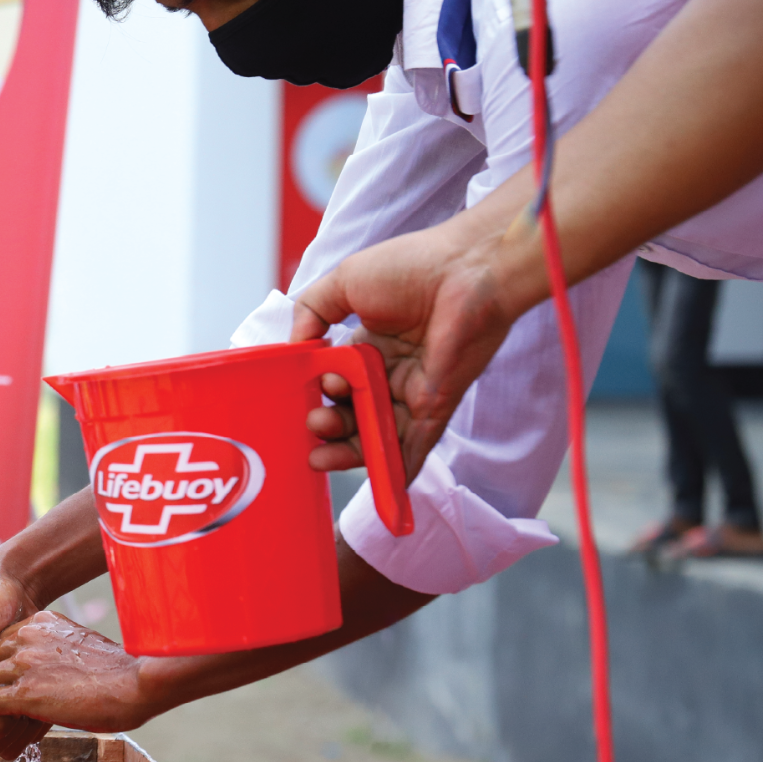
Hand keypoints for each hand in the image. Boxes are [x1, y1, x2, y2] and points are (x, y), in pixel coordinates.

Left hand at [0, 611, 149, 734]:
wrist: (138, 683)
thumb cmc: (120, 673)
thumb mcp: (80, 648)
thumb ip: (56, 653)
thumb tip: (52, 672)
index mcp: (41, 623)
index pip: (1, 643)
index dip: (2, 669)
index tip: (9, 688)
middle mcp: (27, 636)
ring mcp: (23, 662)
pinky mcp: (25, 692)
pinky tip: (3, 732)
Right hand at [290, 215, 538, 477]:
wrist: (468, 271)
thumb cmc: (411, 267)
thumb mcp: (343, 282)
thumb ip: (310, 311)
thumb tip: (294, 347)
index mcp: (369, 344)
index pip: (336, 381)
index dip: (317, 393)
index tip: (300, 396)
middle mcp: (391, 372)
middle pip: (353, 413)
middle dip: (329, 426)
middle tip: (313, 424)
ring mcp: (414, 392)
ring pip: (376, 435)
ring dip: (349, 451)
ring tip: (321, 454)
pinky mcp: (436, 406)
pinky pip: (415, 447)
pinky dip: (399, 471)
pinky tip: (382, 494)